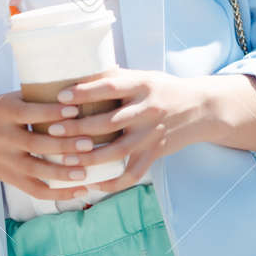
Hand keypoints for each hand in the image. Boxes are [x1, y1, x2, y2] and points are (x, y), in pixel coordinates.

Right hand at [0, 92, 101, 200]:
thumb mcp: (5, 99)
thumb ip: (33, 98)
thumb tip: (75, 89)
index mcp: (4, 111)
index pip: (31, 112)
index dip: (53, 112)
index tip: (77, 109)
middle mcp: (3, 136)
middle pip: (37, 143)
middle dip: (64, 145)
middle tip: (89, 143)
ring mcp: (5, 160)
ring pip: (37, 170)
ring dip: (63, 173)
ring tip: (86, 172)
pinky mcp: (7, 177)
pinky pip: (34, 189)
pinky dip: (57, 193)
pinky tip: (79, 191)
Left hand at [38, 67, 210, 194]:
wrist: (202, 108)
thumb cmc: (165, 88)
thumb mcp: (144, 76)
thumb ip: (117, 78)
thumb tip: (80, 71)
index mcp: (142, 85)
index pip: (110, 87)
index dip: (85, 92)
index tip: (61, 96)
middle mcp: (147, 110)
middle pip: (109, 122)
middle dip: (79, 128)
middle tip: (54, 130)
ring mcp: (151, 134)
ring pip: (117, 151)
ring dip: (89, 158)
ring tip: (66, 160)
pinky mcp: (155, 153)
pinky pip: (132, 173)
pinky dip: (112, 183)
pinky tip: (92, 185)